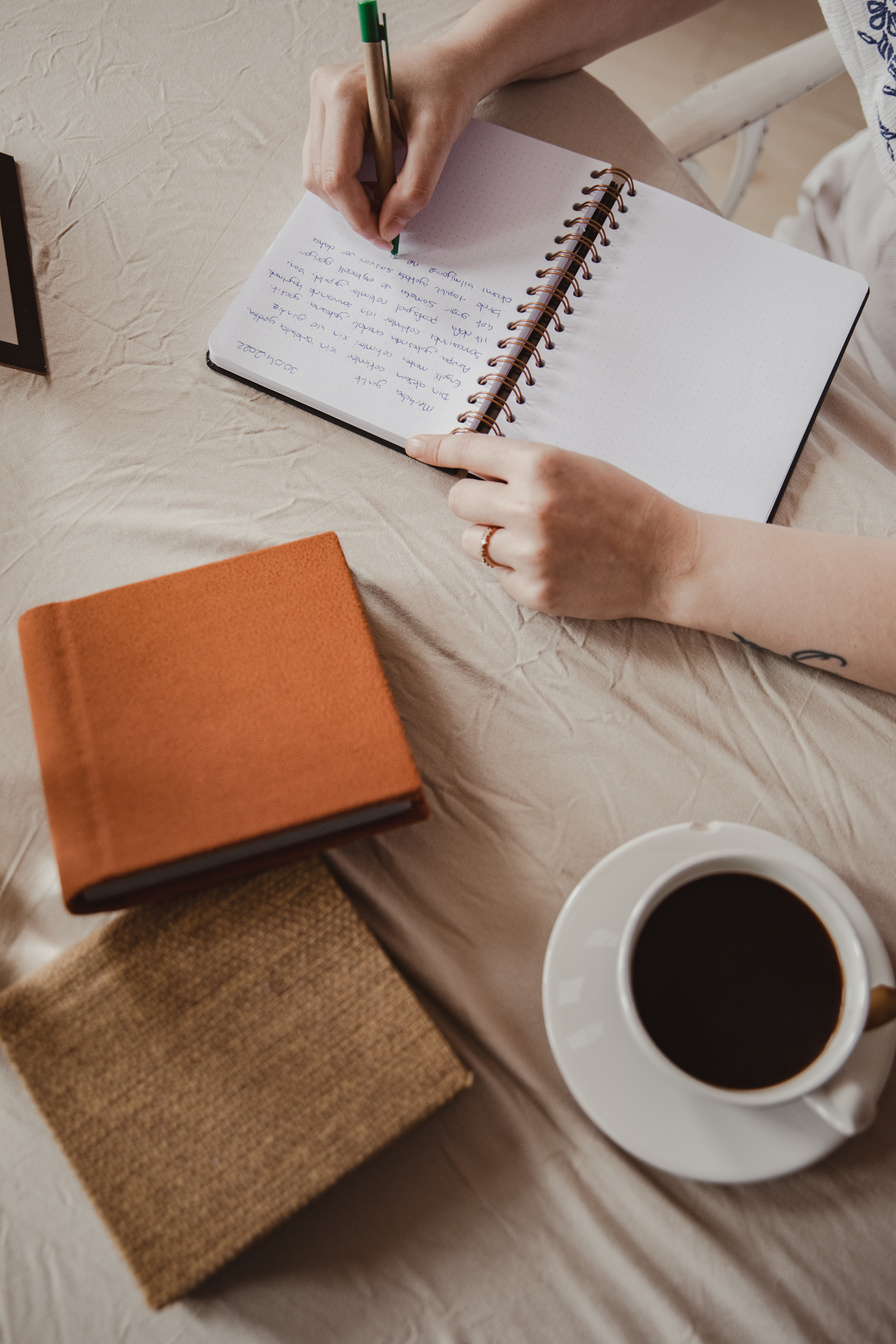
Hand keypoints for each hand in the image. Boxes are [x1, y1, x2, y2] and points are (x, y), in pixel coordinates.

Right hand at [303, 40, 484, 248]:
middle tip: (389, 222)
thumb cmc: (445, 90)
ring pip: (318, 175)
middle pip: (321, 177)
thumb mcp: (438, 140)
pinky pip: (324, 164)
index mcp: (345, 92)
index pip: (336, 174)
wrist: (448, 66)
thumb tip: (387, 228)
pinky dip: (349, 185)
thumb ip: (414, 189)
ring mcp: (320, 101)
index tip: (384, 235)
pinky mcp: (325, 113)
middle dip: (354, 209)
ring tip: (387, 198)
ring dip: (350, 199)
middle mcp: (324, 91)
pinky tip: (377, 182)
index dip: (358, 214)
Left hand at [405, 433, 699, 620]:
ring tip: (540, 538)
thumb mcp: (578, 467)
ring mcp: (530, 554)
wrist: (669, 560)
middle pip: (459, 500)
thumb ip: (525, 466)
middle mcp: (530, 508)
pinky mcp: (534, 591)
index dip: (437, 447)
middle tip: (508, 506)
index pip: (469, 451)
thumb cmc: (627, 507)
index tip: (415, 445)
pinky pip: (497, 575)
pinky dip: (516, 569)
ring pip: (471, 541)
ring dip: (493, 538)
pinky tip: (554, 563)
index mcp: (543, 466)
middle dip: (476, 501)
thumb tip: (469, 467)